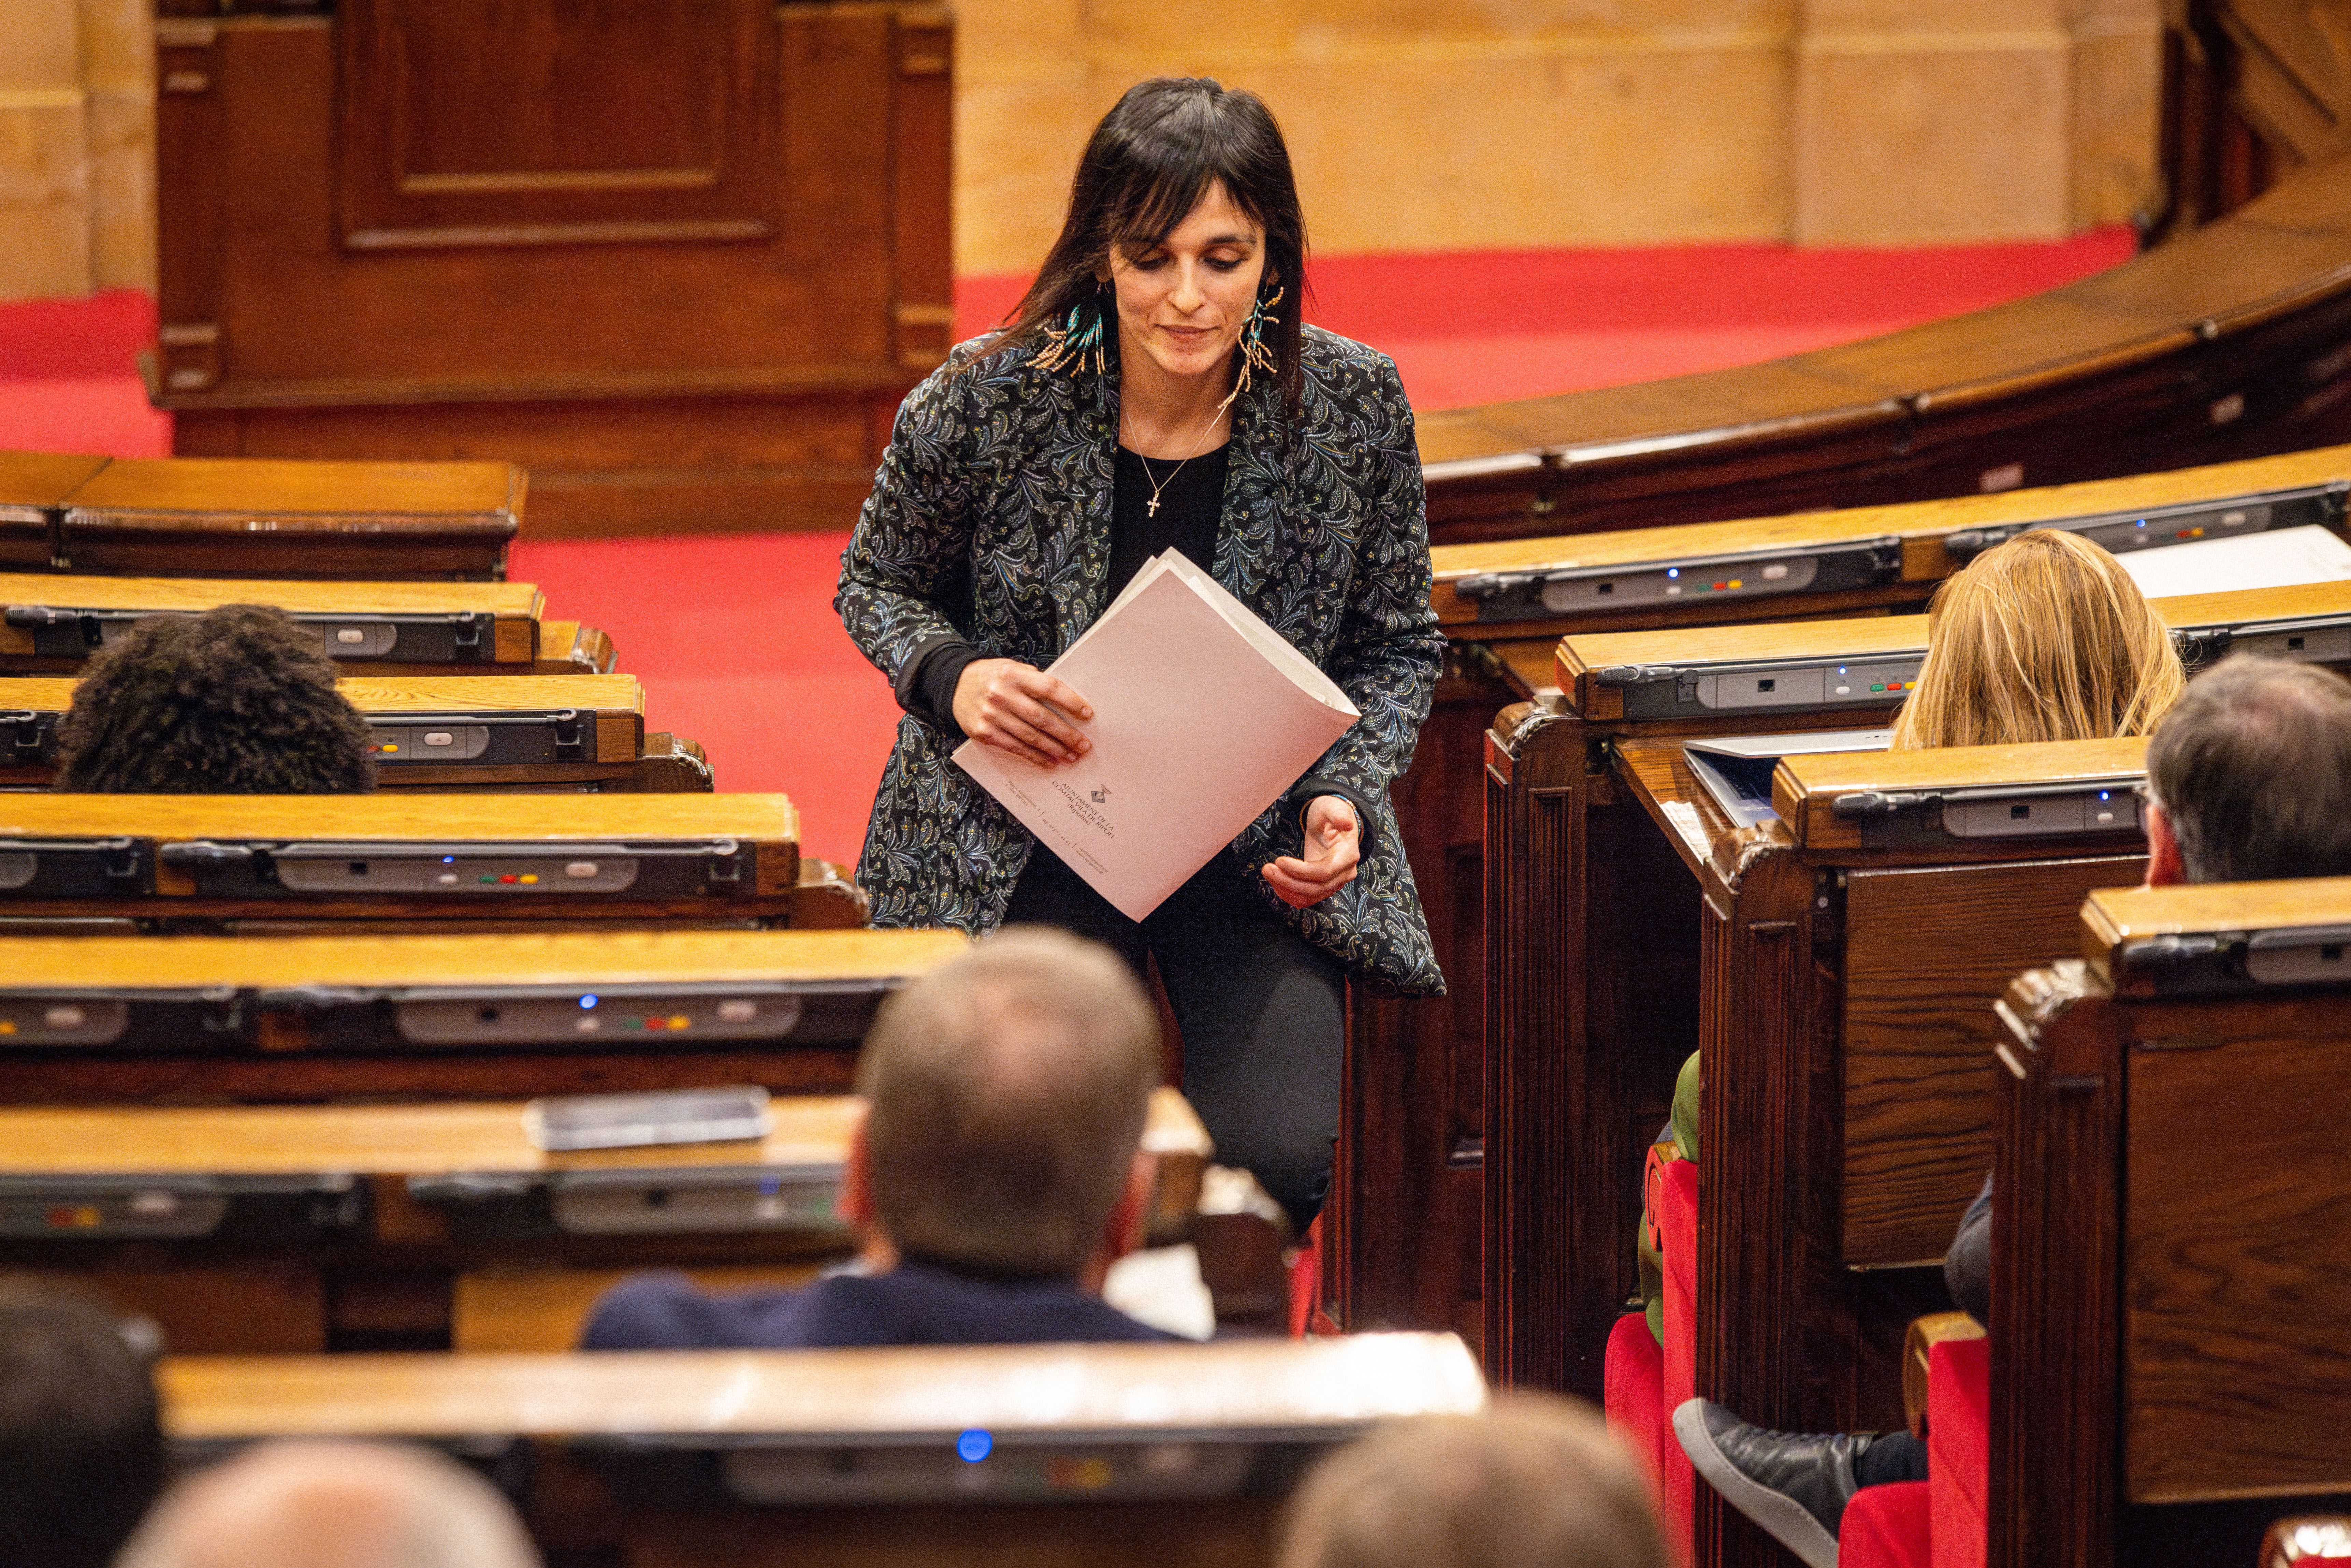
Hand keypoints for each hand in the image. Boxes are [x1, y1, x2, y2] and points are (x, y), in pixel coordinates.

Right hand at [953, 657, 1093, 768]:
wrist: (955, 685)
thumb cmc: (992, 676)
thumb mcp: (1012, 668)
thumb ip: (1035, 680)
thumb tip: (1067, 702)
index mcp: (1013, 675)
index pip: (1048, 688)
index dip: (1070, 702)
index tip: (1087, 714)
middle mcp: (1001, 695)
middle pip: (1042, 718)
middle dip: (1067, 734)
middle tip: (1084, 745)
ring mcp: (992, 716)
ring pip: (1030, 737)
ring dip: (1054, 749)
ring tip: (1072, 756)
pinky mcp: (985, 733)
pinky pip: (1015, 748)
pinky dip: (1035, 757)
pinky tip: (1050, 761)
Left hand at [1262, 795, 1360, 908]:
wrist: (1331, 822)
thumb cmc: (1330, 813)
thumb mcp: (1332, 807)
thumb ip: (1339, 814)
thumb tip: (1347, 823)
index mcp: (1348, 855)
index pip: (1324, 872)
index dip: (1300, 871)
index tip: (1279, 860)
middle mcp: (1344, 874)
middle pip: (1316, 889)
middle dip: (1288, 882)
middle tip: (1267, 868)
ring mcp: (1334, 882)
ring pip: (1310, 897)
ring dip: (1286, 889)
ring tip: (1268, 873)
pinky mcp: (1322, 886)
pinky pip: (1306, 898)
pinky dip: (1289, 894)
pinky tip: (1275, 882)